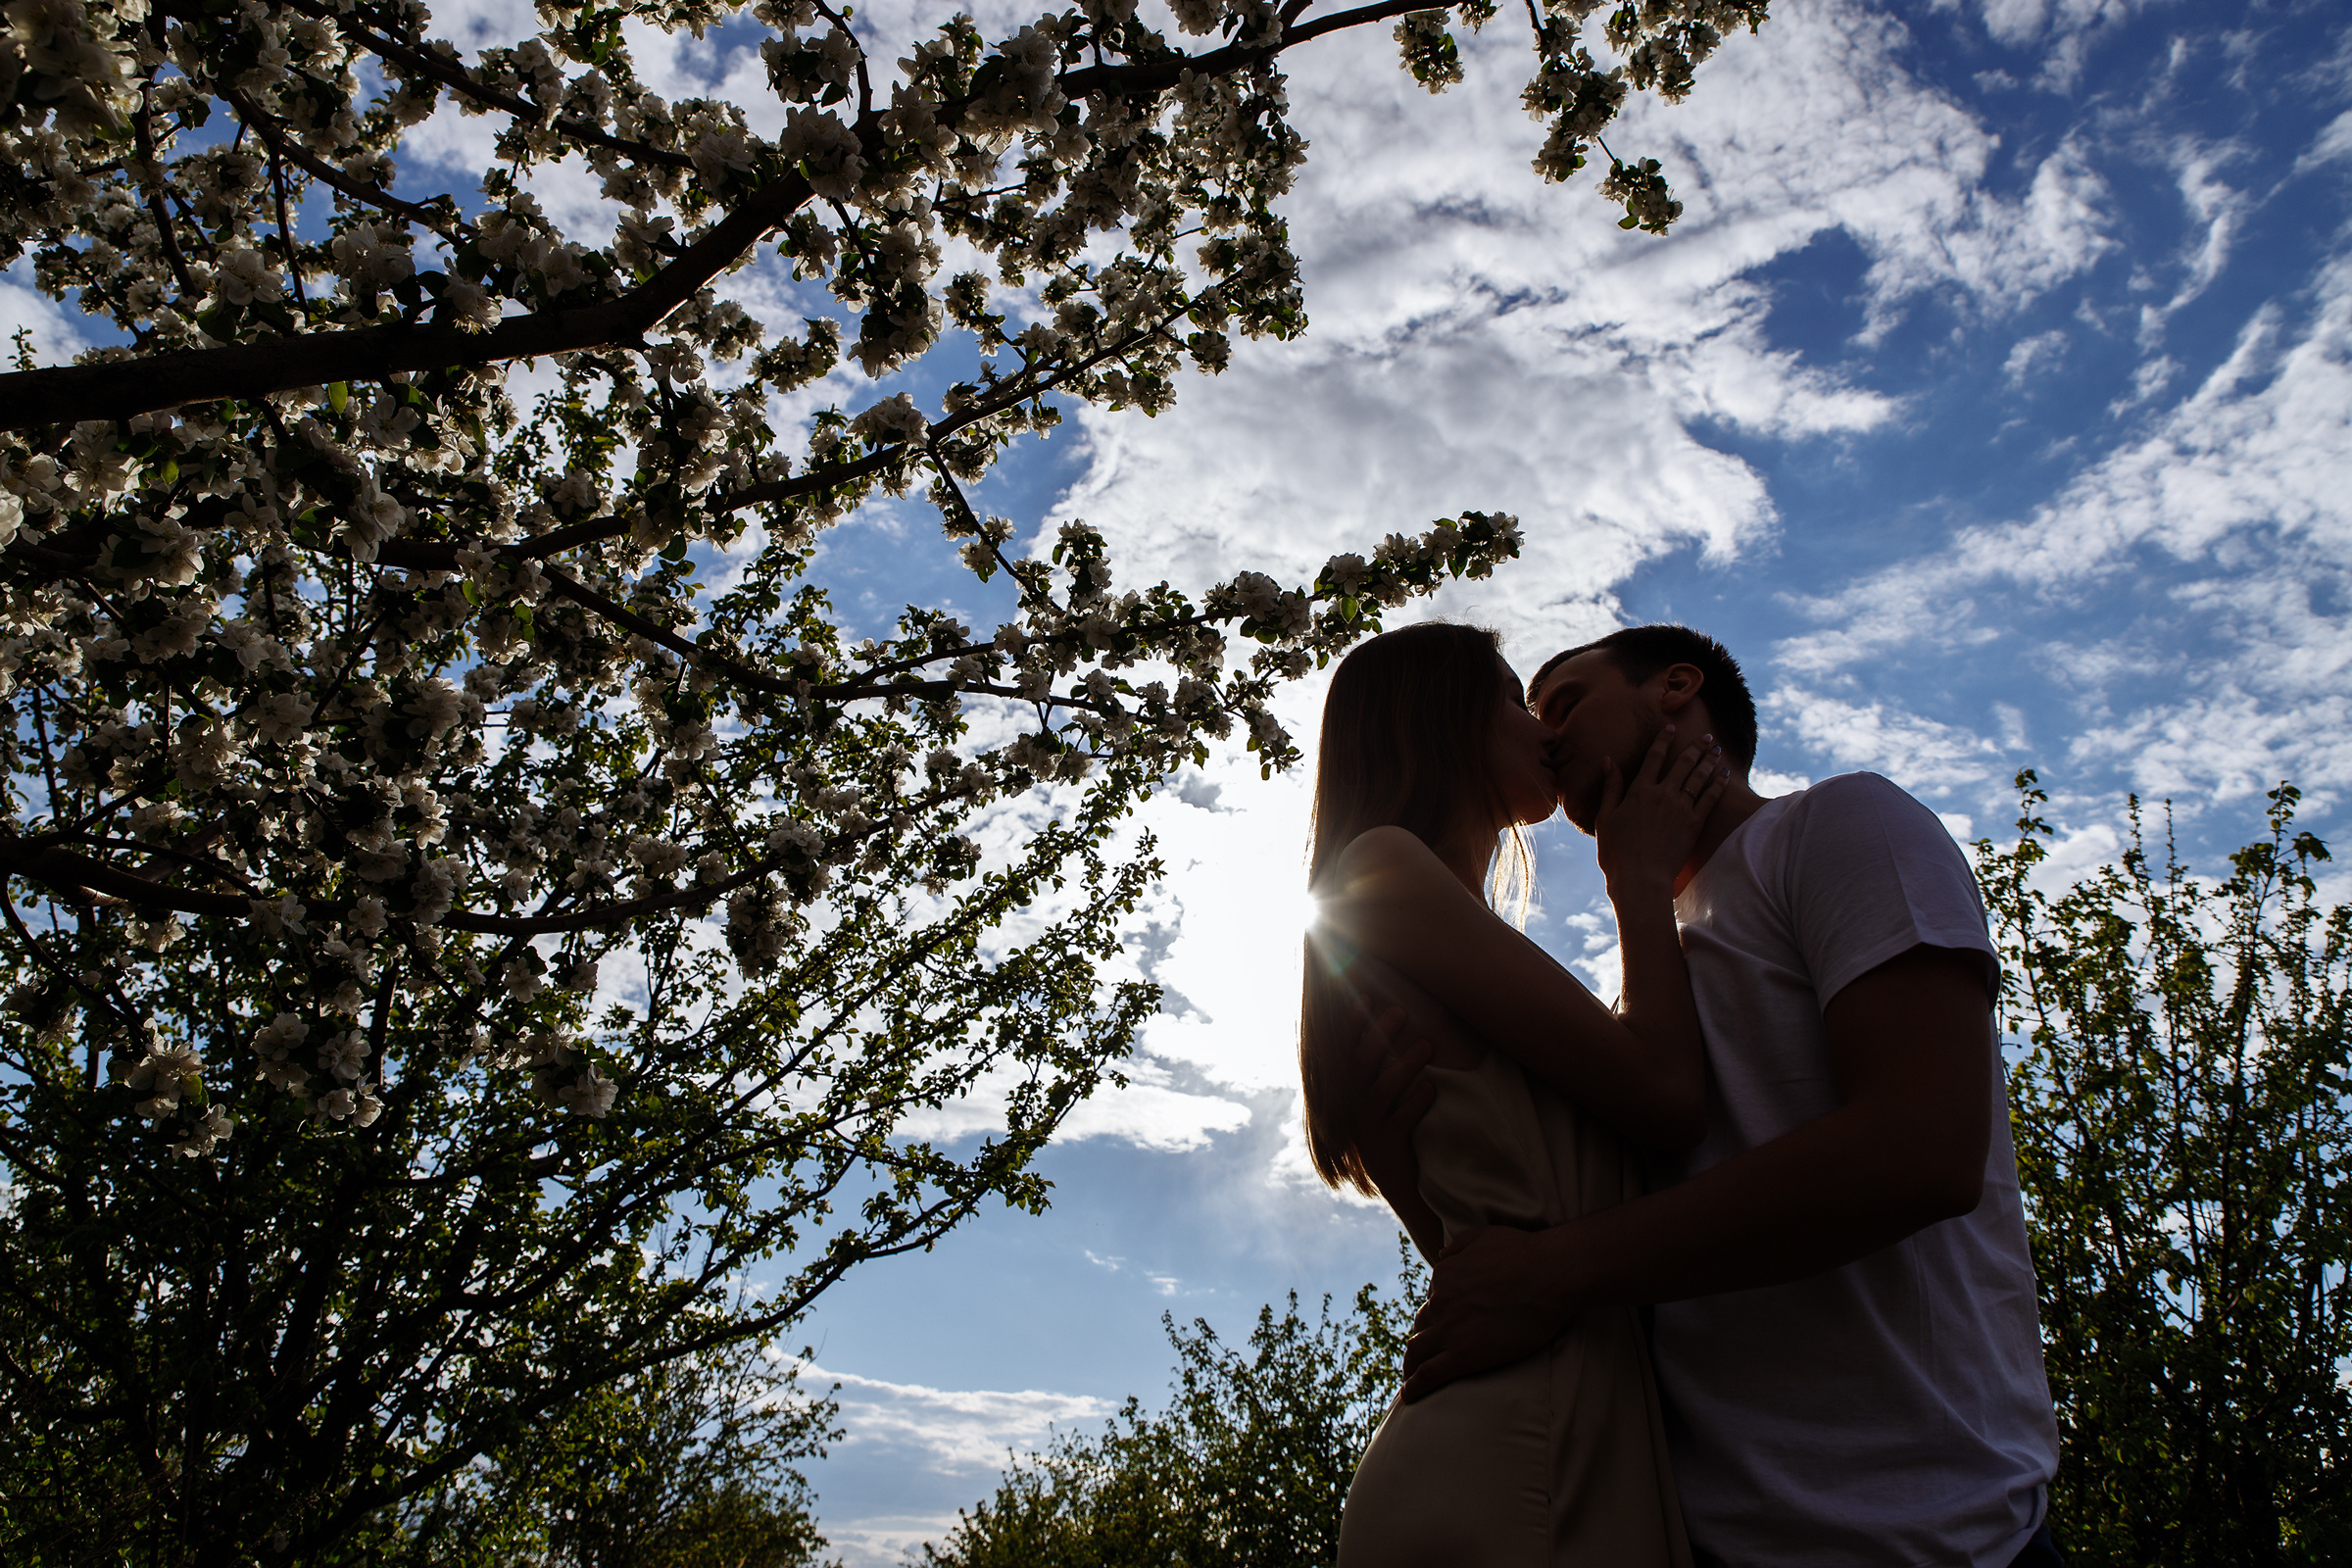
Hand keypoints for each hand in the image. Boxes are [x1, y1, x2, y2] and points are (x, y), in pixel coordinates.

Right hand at [1349, 1003, 1437, 1207]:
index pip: (1344, 1050)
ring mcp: (1369, 1125)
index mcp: (1347, 1089)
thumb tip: (1385, 1019)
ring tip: (1427, 1045)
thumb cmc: (1385, 1125)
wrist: (1393, 1178)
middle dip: (1380, 1035)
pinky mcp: (1388, 1143)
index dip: (1352, 1024)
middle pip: (1362, 1063)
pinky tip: (1432, 1089)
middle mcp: (1353, 1105)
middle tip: (1400, 1012)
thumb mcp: (1373, 1096)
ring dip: (1405, 1065)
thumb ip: (1372, 1064)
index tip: (1365, 997)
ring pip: (1384, 1089)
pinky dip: (1417, 1103)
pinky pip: (1402, 1120)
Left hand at [1400, 1224, 1580, 1401]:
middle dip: (1423, 1339)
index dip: (1438, 1315)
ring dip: (1411, 1366)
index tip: (1444, 1326)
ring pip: (1417, 1352)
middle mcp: (1440, 1302)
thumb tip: (1441, 1253)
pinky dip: (1414, 1387)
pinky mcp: (1463, 1356)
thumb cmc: (1525, 1252)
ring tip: (1410, 1379)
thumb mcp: (1484, 1236)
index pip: (1433, 1301)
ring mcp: (1449, 1330)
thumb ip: (1459, 1245)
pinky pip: (1428, 1375)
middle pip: (1421, 1327)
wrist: (1551, 1275)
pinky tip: (1409, 1397)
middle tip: (1425, 1355)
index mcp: (1443, 1277)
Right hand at [1592, 725, 1728, 894]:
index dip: (1663, 740)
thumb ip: (1610, 787)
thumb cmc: (1617, 852)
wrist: (1640, 878)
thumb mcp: (1605, 818)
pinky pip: (1710, 797)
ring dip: (1709, 759)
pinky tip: (1725, 773)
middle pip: (1682, 762)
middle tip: (1705, 736)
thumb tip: (1608, 760)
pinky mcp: (1694, 824)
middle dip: (1695, 746)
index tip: (1671, 728)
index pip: (1653, 757)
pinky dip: (1718, 783)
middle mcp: (1662, 794)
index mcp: (1639, 791)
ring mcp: (1681, 808)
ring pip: (1699, 776)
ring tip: (1716, 748)